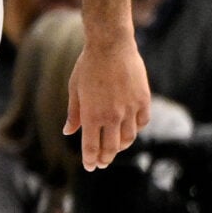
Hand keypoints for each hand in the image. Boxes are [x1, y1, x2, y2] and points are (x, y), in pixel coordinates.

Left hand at [64, 36, 150, 169]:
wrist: (111, 45)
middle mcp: (112, 116)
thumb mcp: (75, 89)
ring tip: (116, 148)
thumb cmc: (88, 65)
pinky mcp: (143, 100)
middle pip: (111, 148)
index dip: (90, 160)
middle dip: (105, 158)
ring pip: (128, 138)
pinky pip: (142, 122)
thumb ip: (74, 113)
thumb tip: (68, 132)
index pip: (91, 147)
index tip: (90, 166)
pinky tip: (130, 129)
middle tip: (102, 163)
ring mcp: (129, 109)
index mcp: (91, 115)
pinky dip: (136, 129)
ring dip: (121, 147)